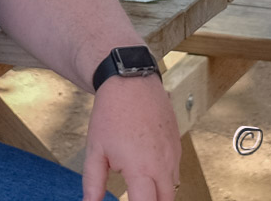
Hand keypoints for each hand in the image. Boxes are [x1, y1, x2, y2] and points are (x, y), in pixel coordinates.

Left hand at [81, 74, 179, 200]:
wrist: (131, 81)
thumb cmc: (111, 113)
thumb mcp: (95, 150)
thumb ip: (93, 183)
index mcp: (141, 170)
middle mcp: (163, 165)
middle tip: (135, 198)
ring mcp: (173, 155)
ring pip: (172, 189)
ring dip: (158, 195)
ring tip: (140, 191)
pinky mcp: (177, 145)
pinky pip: (175, 172)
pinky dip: (164, 179)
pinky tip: (148, 173)